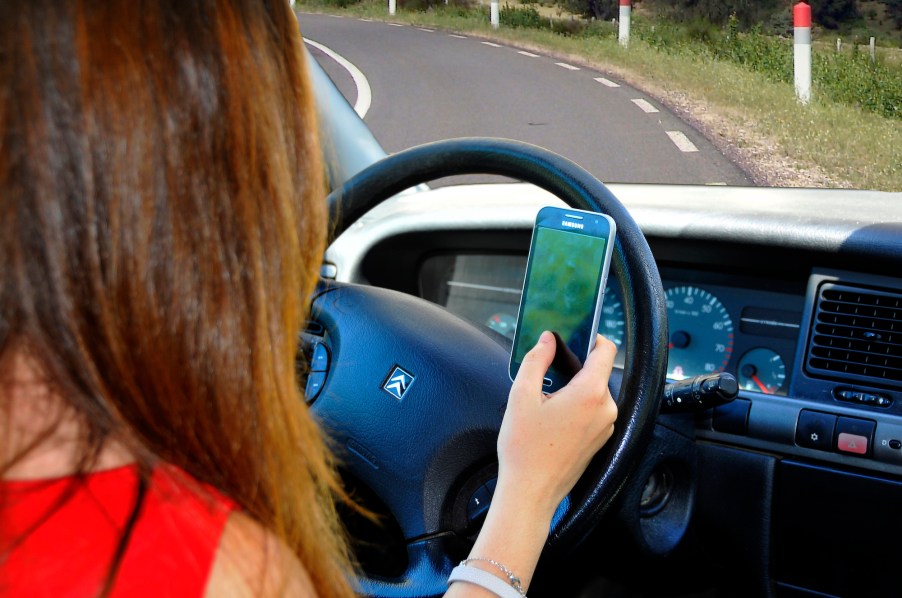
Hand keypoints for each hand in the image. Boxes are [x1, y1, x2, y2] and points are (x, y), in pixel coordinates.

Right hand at [496, 331, 617, 517]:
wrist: (531, 492)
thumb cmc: (525, 448)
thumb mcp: (522, 396)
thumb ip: (536, 360)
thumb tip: (547, 339)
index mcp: (590, 393)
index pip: (606, 350)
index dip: (593, 338)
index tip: (577, 334)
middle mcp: (606, 409)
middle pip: (597, 372)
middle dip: (574, 368)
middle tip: (547, 374)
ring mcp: (606, 426)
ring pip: (594, 393)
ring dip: (574, 389)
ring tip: (546, 402)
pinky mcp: (601, 440)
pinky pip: (593, 411)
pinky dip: (577, 407)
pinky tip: (553, 418)